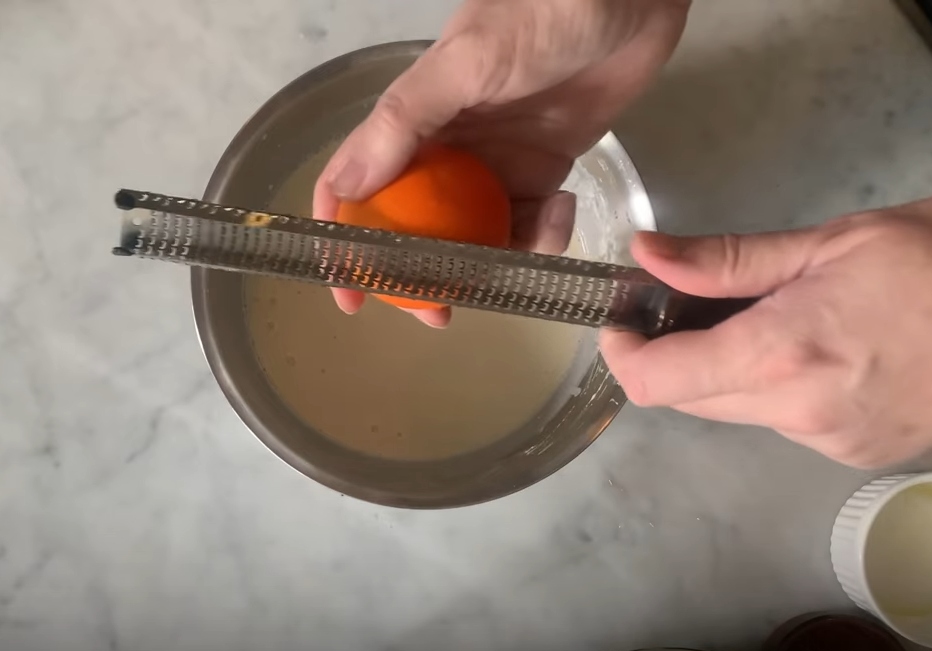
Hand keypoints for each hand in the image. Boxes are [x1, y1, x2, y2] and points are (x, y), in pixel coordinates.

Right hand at [314, 0, 690, 326]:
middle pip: (418, 226)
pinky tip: (562, 208)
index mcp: (414, 122)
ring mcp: (499, 163)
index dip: (345, 242)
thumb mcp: (465, 62)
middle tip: (439, 314)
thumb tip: (344, 187)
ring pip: (478, 234)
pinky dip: (544, 231)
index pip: (359, 186)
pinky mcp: (547, 169)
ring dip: (493, 261)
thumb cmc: (541, 13)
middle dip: (423, 275)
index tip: (350, 295)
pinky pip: (533, 221)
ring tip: (518, 264)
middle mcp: (449, 149)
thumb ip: (404, 121)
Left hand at [600, 191, 931, 467]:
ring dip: (726, 368)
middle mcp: (796, 413)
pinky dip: (774, 387)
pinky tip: (816, 347)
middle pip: (688, 398)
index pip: (657, 381)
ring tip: (769, 314)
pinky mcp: (855, 455)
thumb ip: (726, 259)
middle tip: (690, 300)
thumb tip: (645, 254)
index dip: (621, 353)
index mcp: (783, 353)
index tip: (621, 317)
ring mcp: (828, 443)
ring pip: (735, 410)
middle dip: (673, 353)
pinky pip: (782, 421)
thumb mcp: (832, 240)